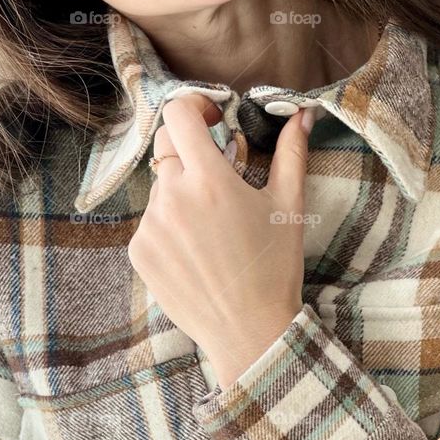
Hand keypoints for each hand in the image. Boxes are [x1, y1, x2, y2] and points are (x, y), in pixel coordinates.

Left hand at [127, 93, 313, 386]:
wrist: (248, 332)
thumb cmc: (274, 267)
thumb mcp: (288, 205)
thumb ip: (291, 152)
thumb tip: (302, 114)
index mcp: (209, 180)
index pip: (178, 114)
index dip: (195, 107)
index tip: (213, 120)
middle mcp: (172, 198)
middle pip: (167, 146)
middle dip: (191, 148)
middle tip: (218, 172)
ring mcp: (150, 226)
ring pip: (161, 187)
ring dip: (183, 192)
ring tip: (214, 227)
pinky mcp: (138, 252)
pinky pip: (151, 221)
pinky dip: (171, 225)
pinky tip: (198, 251)